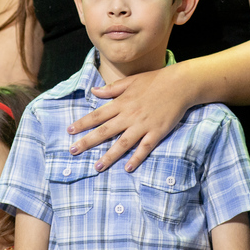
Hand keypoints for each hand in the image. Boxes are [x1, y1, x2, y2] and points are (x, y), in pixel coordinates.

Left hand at [68, 64, 190, 172]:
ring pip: (122, 143)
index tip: (69, 131)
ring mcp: (143, 125)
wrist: (180, 84)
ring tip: (97, 167)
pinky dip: (137, 158)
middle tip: (73, 151)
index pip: (97, 115)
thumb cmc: (155, 81)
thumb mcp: (131, 81)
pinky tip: (128, 168)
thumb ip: (111, 89)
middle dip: (88, 142)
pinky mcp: (157, 132)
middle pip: (105, 131)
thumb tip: (94, 92)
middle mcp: (129, 115)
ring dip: (109, 156)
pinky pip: (145, 148)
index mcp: (121, 102)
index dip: (82, 123)